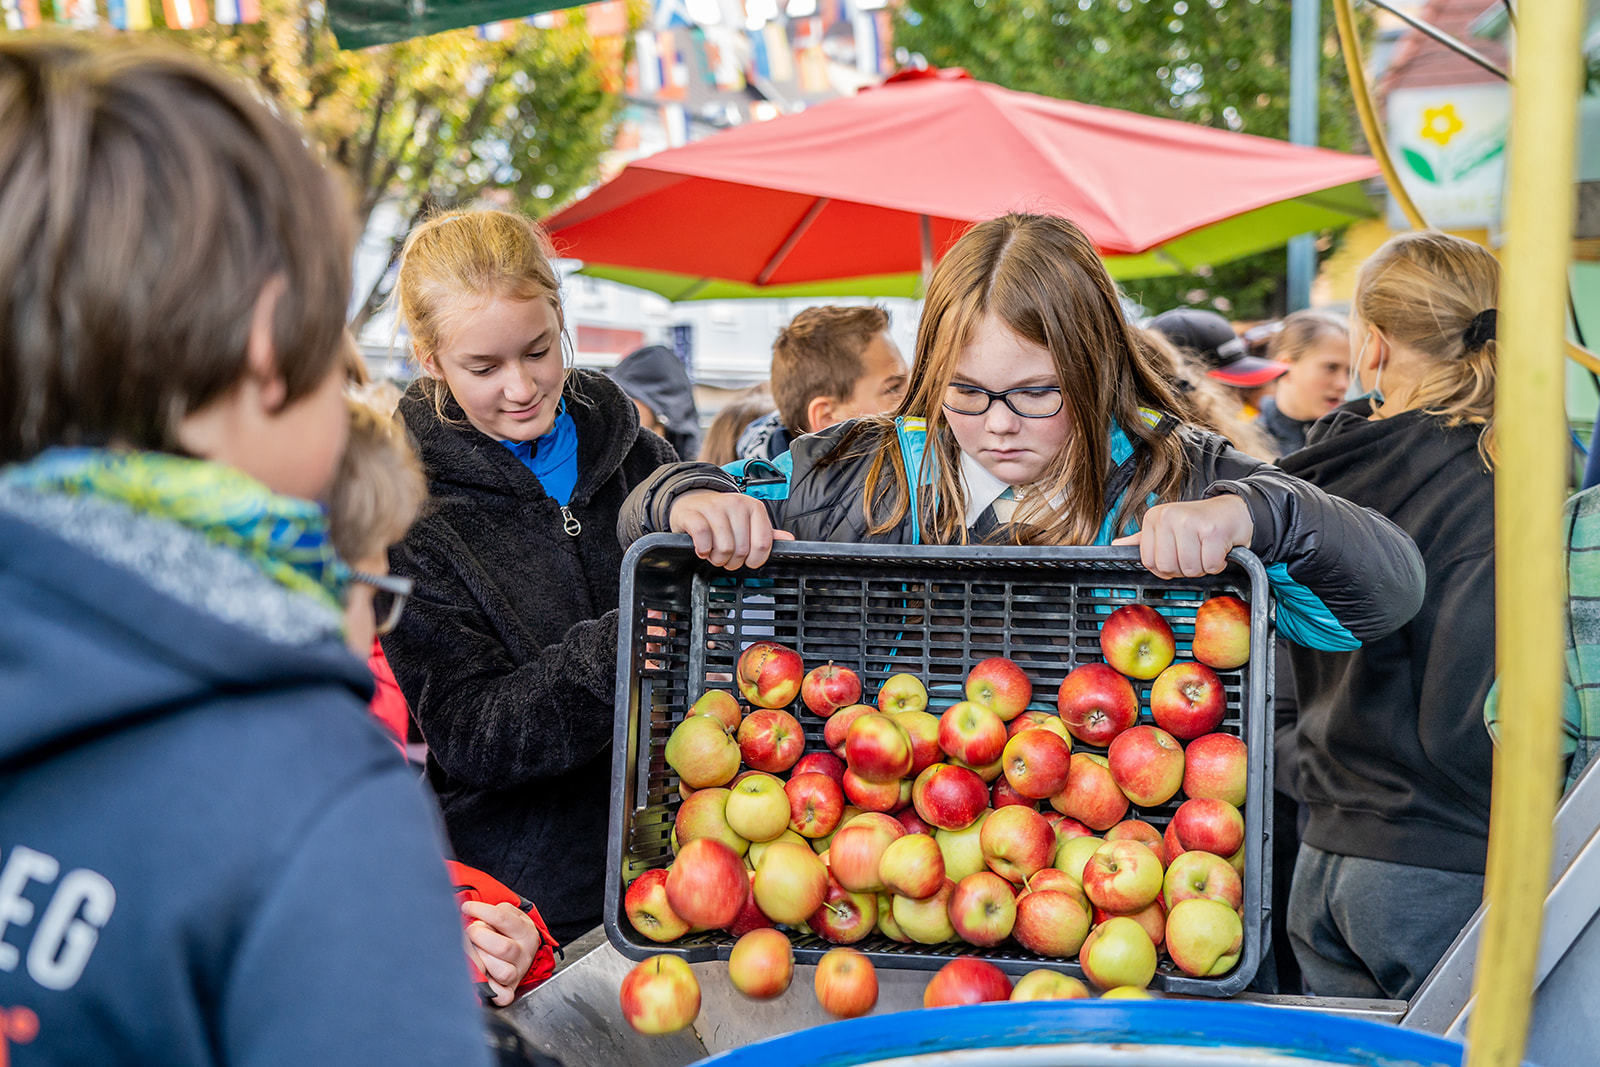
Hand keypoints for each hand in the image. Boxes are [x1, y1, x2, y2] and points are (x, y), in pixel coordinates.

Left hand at [462, 900, 541, 1006]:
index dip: (481, 911)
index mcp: (526, 932)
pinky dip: (490, 990)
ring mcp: (518, 974)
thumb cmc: (507, 931)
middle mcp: (524, 954)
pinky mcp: (509, 991)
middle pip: (504, 947)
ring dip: (482, 961)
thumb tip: (469, 914)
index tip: (467, 907)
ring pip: (503, 972)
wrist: (521, 951)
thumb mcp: (507, 915)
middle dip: (480, 936)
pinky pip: (502, 996)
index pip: (502, 918)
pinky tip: (479, 976)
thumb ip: (492, 913)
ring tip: (473, 952)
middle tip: (471, 932)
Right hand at [668, 490, 793, 569]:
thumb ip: (767, 533)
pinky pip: (703, 538)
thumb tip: (789, 539)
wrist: (693, 502)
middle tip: (726, 556)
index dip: (754, 560)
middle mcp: (736, 504)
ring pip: (724, 548)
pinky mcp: (694, 513)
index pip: (763, 544)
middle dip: (732, 561)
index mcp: (754, 507)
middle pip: (741, 550)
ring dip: (717, 558)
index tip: (747, 559)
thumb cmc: (723, 517)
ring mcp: (714, 507)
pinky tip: (702, 548)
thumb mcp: (748, 522)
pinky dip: (703, 550)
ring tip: (714, 551)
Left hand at [1113, 494, 1251, 579]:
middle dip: (1185, 568)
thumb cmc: (1199, 522)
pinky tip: (1219, 549)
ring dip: (1202, 566)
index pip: (1149, 562)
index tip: (1179, 555)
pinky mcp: (1212, 530)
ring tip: (1207, 549)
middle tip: (1195, 552)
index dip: (1167, 567)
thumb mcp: (1167, 527)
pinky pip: (1209, 565)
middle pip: (1168, 567)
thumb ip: (1142, 539)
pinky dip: (1217, 564)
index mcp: (1154, 517)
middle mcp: (1169, 517)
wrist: (1235, 510)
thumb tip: (1117, 545)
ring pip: (1189, 569)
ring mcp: (1190, 522)